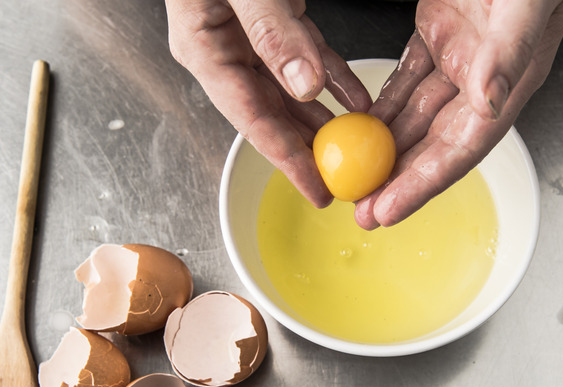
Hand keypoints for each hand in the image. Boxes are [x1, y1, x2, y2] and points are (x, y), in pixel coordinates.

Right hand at [165, 0, 371, 206]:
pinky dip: (333, 77)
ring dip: (324, 117)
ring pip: (290, 90)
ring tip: (358, 143)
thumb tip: (303, 85)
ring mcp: (245, 36)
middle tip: (346, 176)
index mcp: (204, 47)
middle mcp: (222, 48)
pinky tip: (357, 97)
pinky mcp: (269, 21)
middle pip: (270, 112)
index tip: (318, 190)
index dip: (286, 159)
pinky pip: (304, 58)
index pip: (250, 117)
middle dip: (308, 147)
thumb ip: (271, 31)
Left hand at [355, 0, 562, 228]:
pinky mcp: (438, 30)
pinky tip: (364, 124)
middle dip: (398, 180)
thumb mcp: (527, 2)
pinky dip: (383, 103)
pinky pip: (405, 78)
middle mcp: (483, 76)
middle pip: (434, 144)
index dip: (423, 184)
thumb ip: (511, 51)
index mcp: (509, 80)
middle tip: (362, 211)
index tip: (386, 211)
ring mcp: (460, 54)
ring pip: (415, 116)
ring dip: (386, 149)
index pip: (461, 148)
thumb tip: (489, 103)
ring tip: (357, 177)